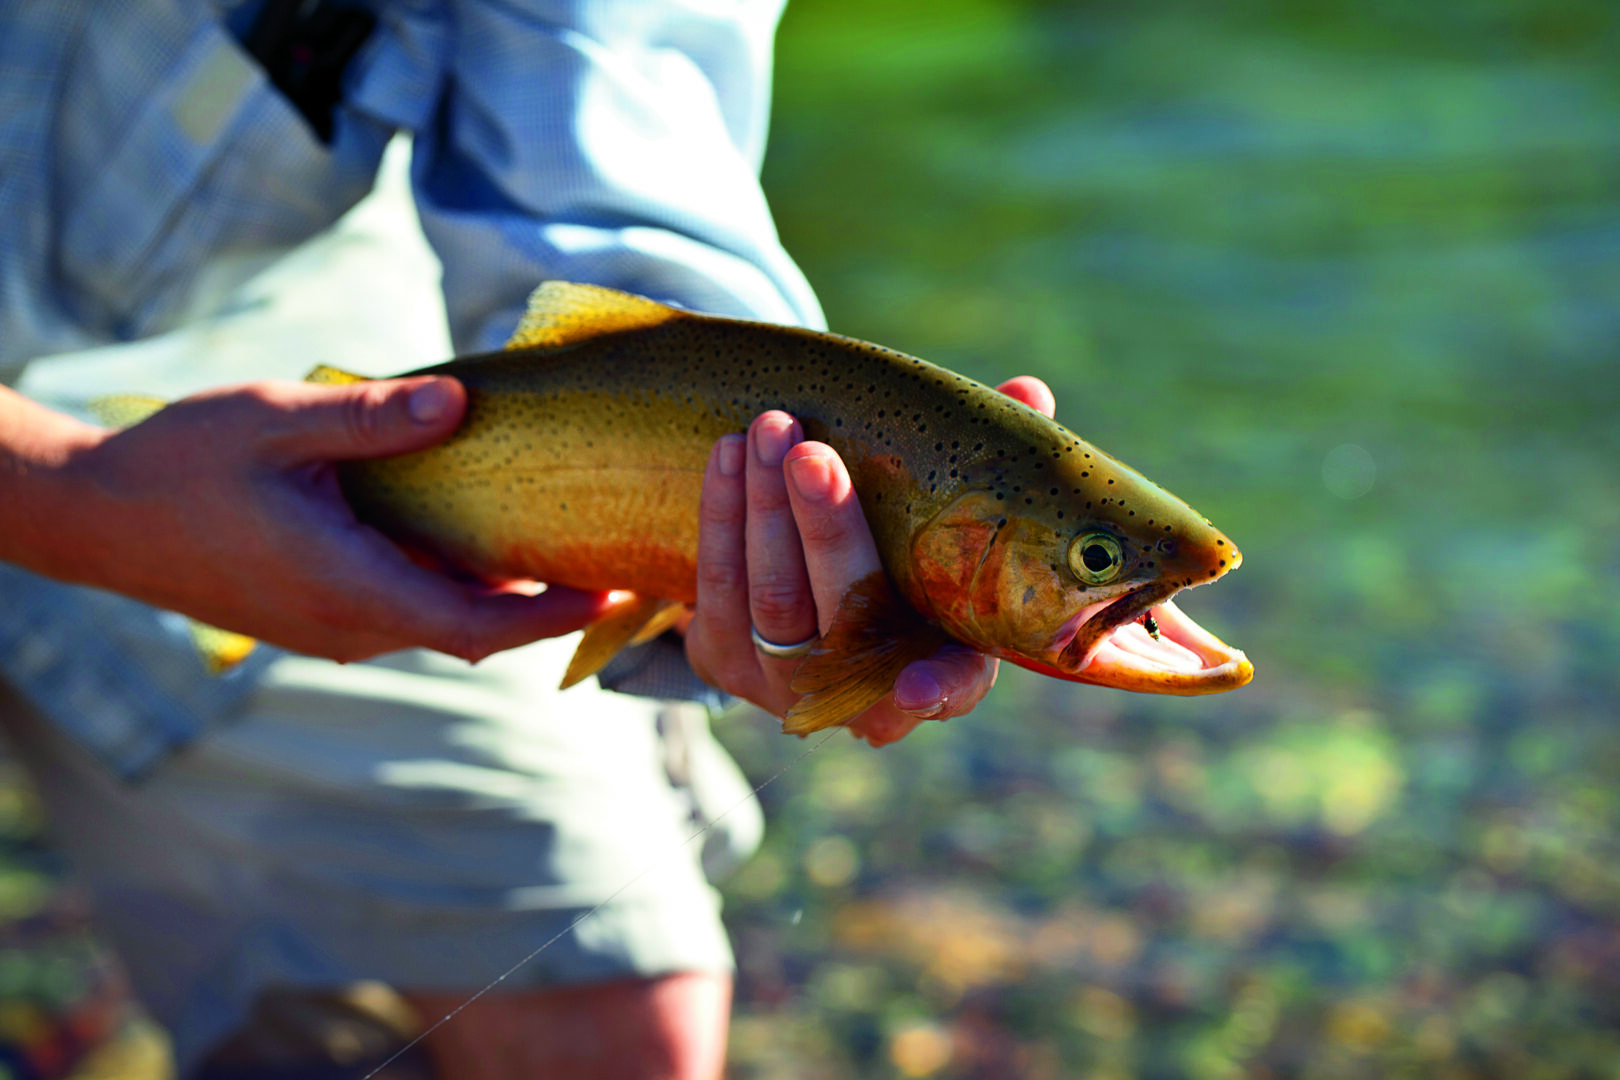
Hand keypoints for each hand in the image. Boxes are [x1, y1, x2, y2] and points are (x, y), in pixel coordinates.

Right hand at [42, 378, 612, 662]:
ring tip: (558, 546)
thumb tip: (461, 404)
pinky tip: (472, 540)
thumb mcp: (279, 421)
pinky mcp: (313, 619)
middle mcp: (349, 626)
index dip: (554, 615)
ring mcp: (329, 630)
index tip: (615, 589)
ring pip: (437, 624)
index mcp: (351, 588)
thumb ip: (373, 418)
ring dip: (497, 598)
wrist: (95, 515)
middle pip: (472, 632)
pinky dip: (451, 588)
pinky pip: (402, 612)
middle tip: (609, 558)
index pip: (480, 627)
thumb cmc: (182, 463)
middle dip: (543, 605)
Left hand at [686, 376, 1056, 745]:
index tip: (918, 686)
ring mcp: (786, 684)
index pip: (951, 687)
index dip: (937, 688)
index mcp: (938, 663)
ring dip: (765, 507)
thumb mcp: (948, 522)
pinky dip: (723, 515)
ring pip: (772, 599)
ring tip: (770, 428)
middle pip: (842, 617)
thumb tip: (1028, 392)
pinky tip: (729, 455)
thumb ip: (988, 466)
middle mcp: (862, 691)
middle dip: (826, 531)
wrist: (801, 592)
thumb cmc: (900, 551)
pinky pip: (716, 589)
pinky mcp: (723, 661)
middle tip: (812, 455)